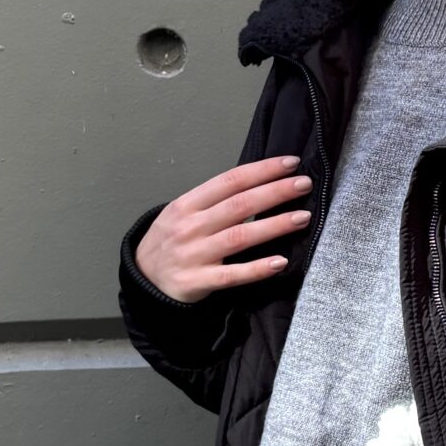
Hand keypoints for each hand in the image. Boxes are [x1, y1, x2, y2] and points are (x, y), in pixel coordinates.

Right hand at [133, 154, 314, 302]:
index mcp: (188, 204)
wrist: (141, 277)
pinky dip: (257, 269)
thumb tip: (260, 184)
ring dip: (273, 226)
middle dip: (275, 192)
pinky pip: (232, 275)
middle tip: (304, 184)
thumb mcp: (183, 212)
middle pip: (239, 205)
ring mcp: (194, 254)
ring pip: (239, 237)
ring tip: (302, 218)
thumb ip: (214, 201)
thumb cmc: (170, 240)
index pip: (230, 181)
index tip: (290, 163)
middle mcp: (190, 226)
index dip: (262, 170)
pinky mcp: (197, 281)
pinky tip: (280, 262)